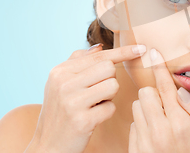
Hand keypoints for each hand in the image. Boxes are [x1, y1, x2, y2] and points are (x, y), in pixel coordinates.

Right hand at [30, 43, 145, 152]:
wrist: (48, 145)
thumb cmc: (60, 111)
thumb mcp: (60, 83)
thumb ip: (78, 62)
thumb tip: (99, 46)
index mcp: (60, 71)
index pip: (98, 56)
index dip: (122, 52)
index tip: (141, 48)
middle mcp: (64, 84)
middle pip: (109, 69)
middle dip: (110, 80)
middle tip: (96, 93)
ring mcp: (72, 102)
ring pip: (112, 86)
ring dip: (109, 97)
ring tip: (93, 105)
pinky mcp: (81, 120)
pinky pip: (111, 107)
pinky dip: (106, 113)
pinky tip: (93, 118)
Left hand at [128, 49, 189, 152]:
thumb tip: (180, 90)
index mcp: (181, 124)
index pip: (166, 88)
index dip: (160, 68)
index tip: (155, 52)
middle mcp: (160, 131)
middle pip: (145, 93)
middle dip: (155, 93)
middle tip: (167, 104)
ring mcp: (145, 142)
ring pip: (136, 107)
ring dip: (147, 108)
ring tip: (162, 121)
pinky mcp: (136, 150)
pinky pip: (133, 125)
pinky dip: (142, 124)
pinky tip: (155, 135)